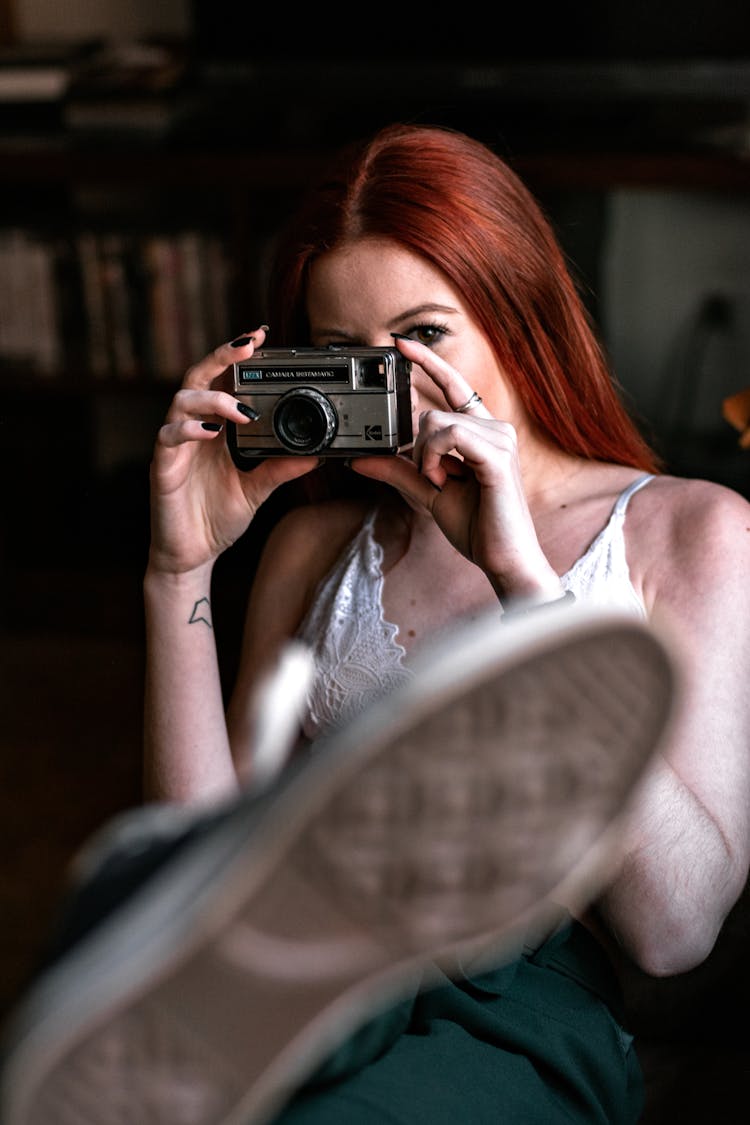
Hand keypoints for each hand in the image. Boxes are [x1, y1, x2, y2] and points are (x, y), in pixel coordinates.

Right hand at [148, 329, 318, 574]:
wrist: (191, 555)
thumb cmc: (216, 518)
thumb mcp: (257, 490)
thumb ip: (280, 469)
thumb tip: (316, 454)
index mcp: (214, 429)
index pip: (223, 381)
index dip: (237, 357)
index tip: (262, 337)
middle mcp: (193, 430)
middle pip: (198, 376)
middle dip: (222, 356)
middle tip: (248, 344)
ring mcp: (175, 446)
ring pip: (182, 401)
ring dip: (212, 397)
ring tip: (238, 408)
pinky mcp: (163, 466)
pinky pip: (169, 437)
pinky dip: (188, 430)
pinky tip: (210, 433)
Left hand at [350, 337, 560, 599]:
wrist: (502, 557)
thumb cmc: (476, 527)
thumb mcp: (427, 493)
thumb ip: (397, 472)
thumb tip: (359, 459)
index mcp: (481, 432)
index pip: (454, 385)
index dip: (428, 362)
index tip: (400, 344)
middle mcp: (494, 428)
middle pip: (433, 413)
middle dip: (419, 450)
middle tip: (431, 479)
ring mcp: (499, 437)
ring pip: (436, 424)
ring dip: (425, 459)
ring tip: (441, 483)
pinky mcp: (497, 453)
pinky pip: (448, 436)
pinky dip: (434, 460)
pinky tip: (443, 480)